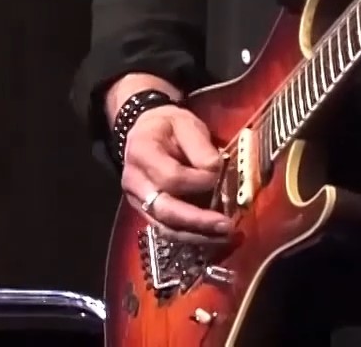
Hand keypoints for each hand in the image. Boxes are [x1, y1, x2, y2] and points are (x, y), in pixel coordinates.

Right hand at [120, 105, 230, 244]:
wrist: (146, 131)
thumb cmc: (169, 126)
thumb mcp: (186, 123)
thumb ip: (200, 146)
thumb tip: (215, 172)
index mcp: (142, 152)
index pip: (171, 176)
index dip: (198, 181)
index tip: (219, 175)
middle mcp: (134, 180)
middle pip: (164, 209)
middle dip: (197, 221)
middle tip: (226, 225)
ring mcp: (137, 200)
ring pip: (165, 227)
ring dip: (196, 234)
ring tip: (224, 235)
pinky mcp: (145, 212)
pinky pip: (167, 230)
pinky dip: (190, 236)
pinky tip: (212, 236)